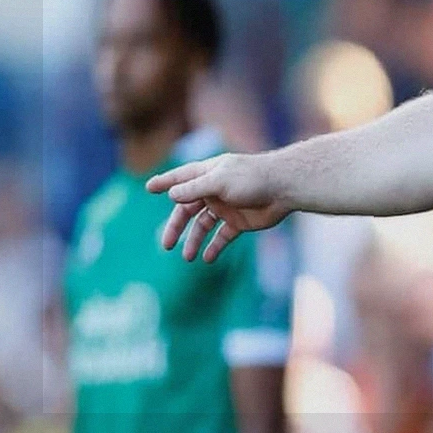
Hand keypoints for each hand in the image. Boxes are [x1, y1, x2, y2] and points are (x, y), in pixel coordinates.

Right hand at [146, 153, 290, 262]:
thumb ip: (195, 189)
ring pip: (203, 226)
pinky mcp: (239, 222)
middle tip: (166, 244)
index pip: (181, 178)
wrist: (284, 189)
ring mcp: (226, 207)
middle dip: (176, 226)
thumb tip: (171, 195)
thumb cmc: (252, 178)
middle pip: (188, 209)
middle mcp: (214, 191)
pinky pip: (222, 236)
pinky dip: (214, 247)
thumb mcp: (219, 181)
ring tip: (187, 257)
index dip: (166, 182)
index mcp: (208, 174)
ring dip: (194, 240)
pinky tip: (207, 258)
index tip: (149, 188)